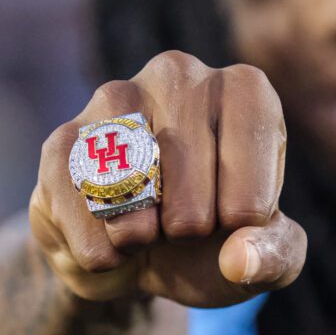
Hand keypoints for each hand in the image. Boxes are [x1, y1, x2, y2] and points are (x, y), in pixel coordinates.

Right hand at [30, 51, 306, 305]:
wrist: (134, 254)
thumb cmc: (210, 241)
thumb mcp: (262, 255)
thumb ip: (274, 256)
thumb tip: (240, 260)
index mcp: (241, 91)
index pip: (250, 164)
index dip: (242, 212)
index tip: (234, 220)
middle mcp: (177, 74)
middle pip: (189, 184)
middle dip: (188, 229)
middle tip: (182, 226)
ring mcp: (111, 99)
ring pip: (129, 190)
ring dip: (138, 237)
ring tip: (145, 230)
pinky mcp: (62, 142)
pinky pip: (81, 214)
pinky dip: (99, 251)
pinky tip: (108, 239)